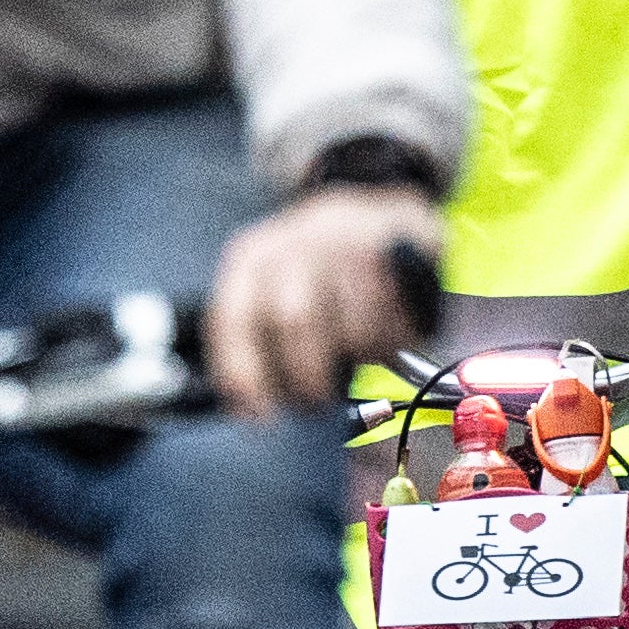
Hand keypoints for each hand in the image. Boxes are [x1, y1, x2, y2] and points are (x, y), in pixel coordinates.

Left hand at [209, 184, 437, 412]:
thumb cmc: (317, 275)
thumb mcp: (273, 296)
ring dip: (360, 353)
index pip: (233, 319)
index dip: (244, 374)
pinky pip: (396, 301)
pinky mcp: (395, 233)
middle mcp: (293, 240)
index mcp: (251, 260)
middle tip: (320, 398)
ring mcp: (346, 231)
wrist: (370, 210)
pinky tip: (392, 338)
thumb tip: (249, 411)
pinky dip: (395, 334)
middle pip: (294, 319)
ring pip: (351, 316)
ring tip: (362, 358)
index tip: (262, 417)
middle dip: (309, 375)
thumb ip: (256, 348)